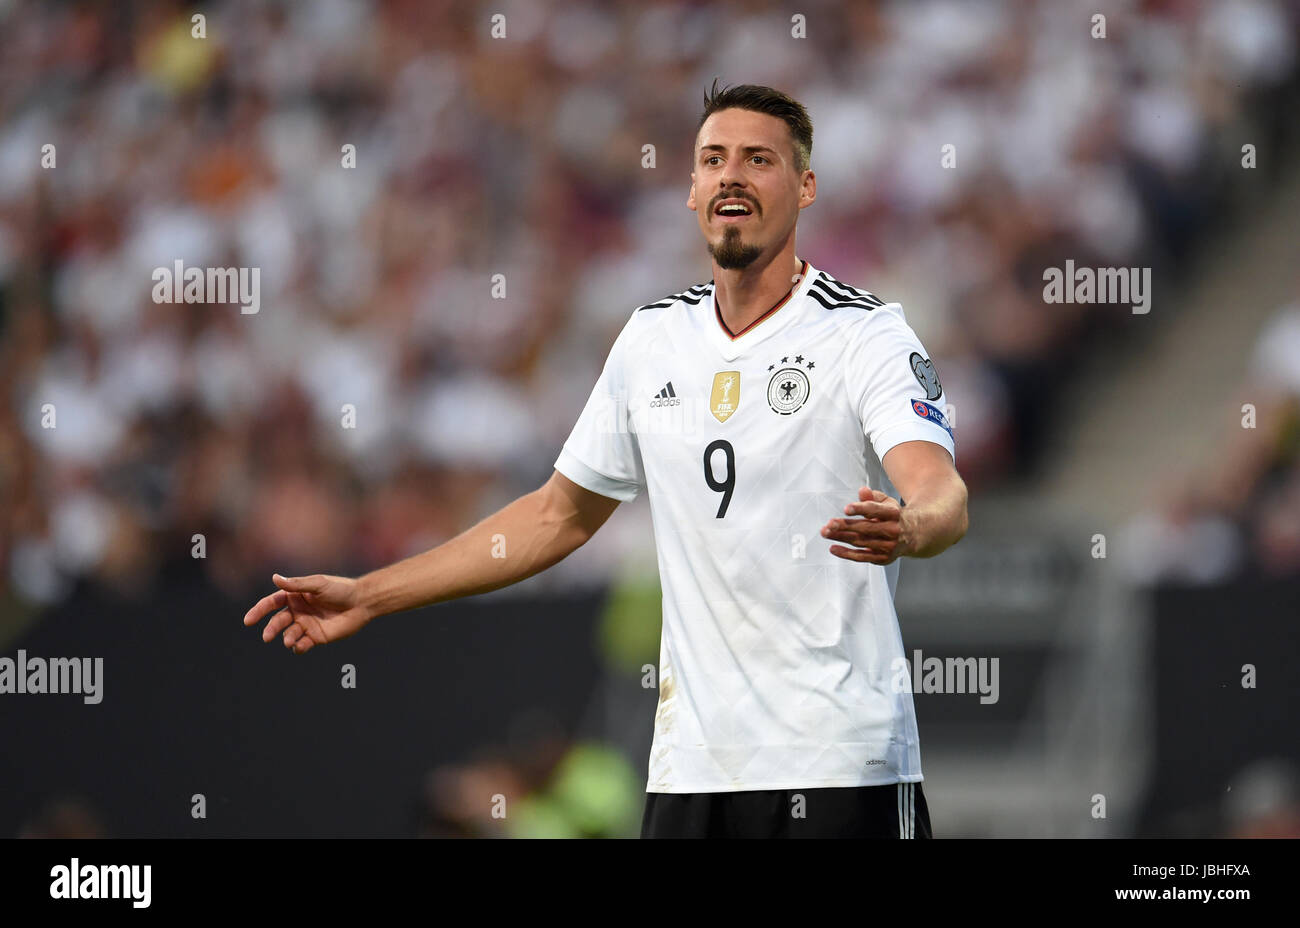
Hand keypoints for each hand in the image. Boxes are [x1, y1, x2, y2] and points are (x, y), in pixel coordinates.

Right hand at [242, 573, 371, 653]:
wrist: (361, 603)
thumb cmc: (340, 589)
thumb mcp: (318, 584)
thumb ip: (296, 584)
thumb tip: (275, 578)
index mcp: (295, 596)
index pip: (272, 603)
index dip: (259, 611)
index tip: (248, 620)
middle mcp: (298, 611)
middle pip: (278, 621)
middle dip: (271, 629)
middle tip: (267, 637)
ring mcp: (306, 624)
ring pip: (288, 634)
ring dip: (287, 638)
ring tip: (290, 640)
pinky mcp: (316, 637)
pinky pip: (302, 644)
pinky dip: (298, 647)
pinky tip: (300, 646)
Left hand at [820, 486, 910, 564]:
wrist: (913, 535)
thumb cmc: (895, 516)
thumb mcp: (887, 503)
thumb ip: (873, 497)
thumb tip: (862, 491)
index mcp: (894, 514)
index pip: (876, 510)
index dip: (861, 509)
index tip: (846, 509)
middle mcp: (893, 531)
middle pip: (865, 528)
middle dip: (845, 526)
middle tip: (829, 523)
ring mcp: (888, 546)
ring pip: (861, 542)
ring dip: (841, 537)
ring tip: (825, 532)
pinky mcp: (883, 558)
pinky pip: (862, 557)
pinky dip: (846, 554)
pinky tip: (833, 548)